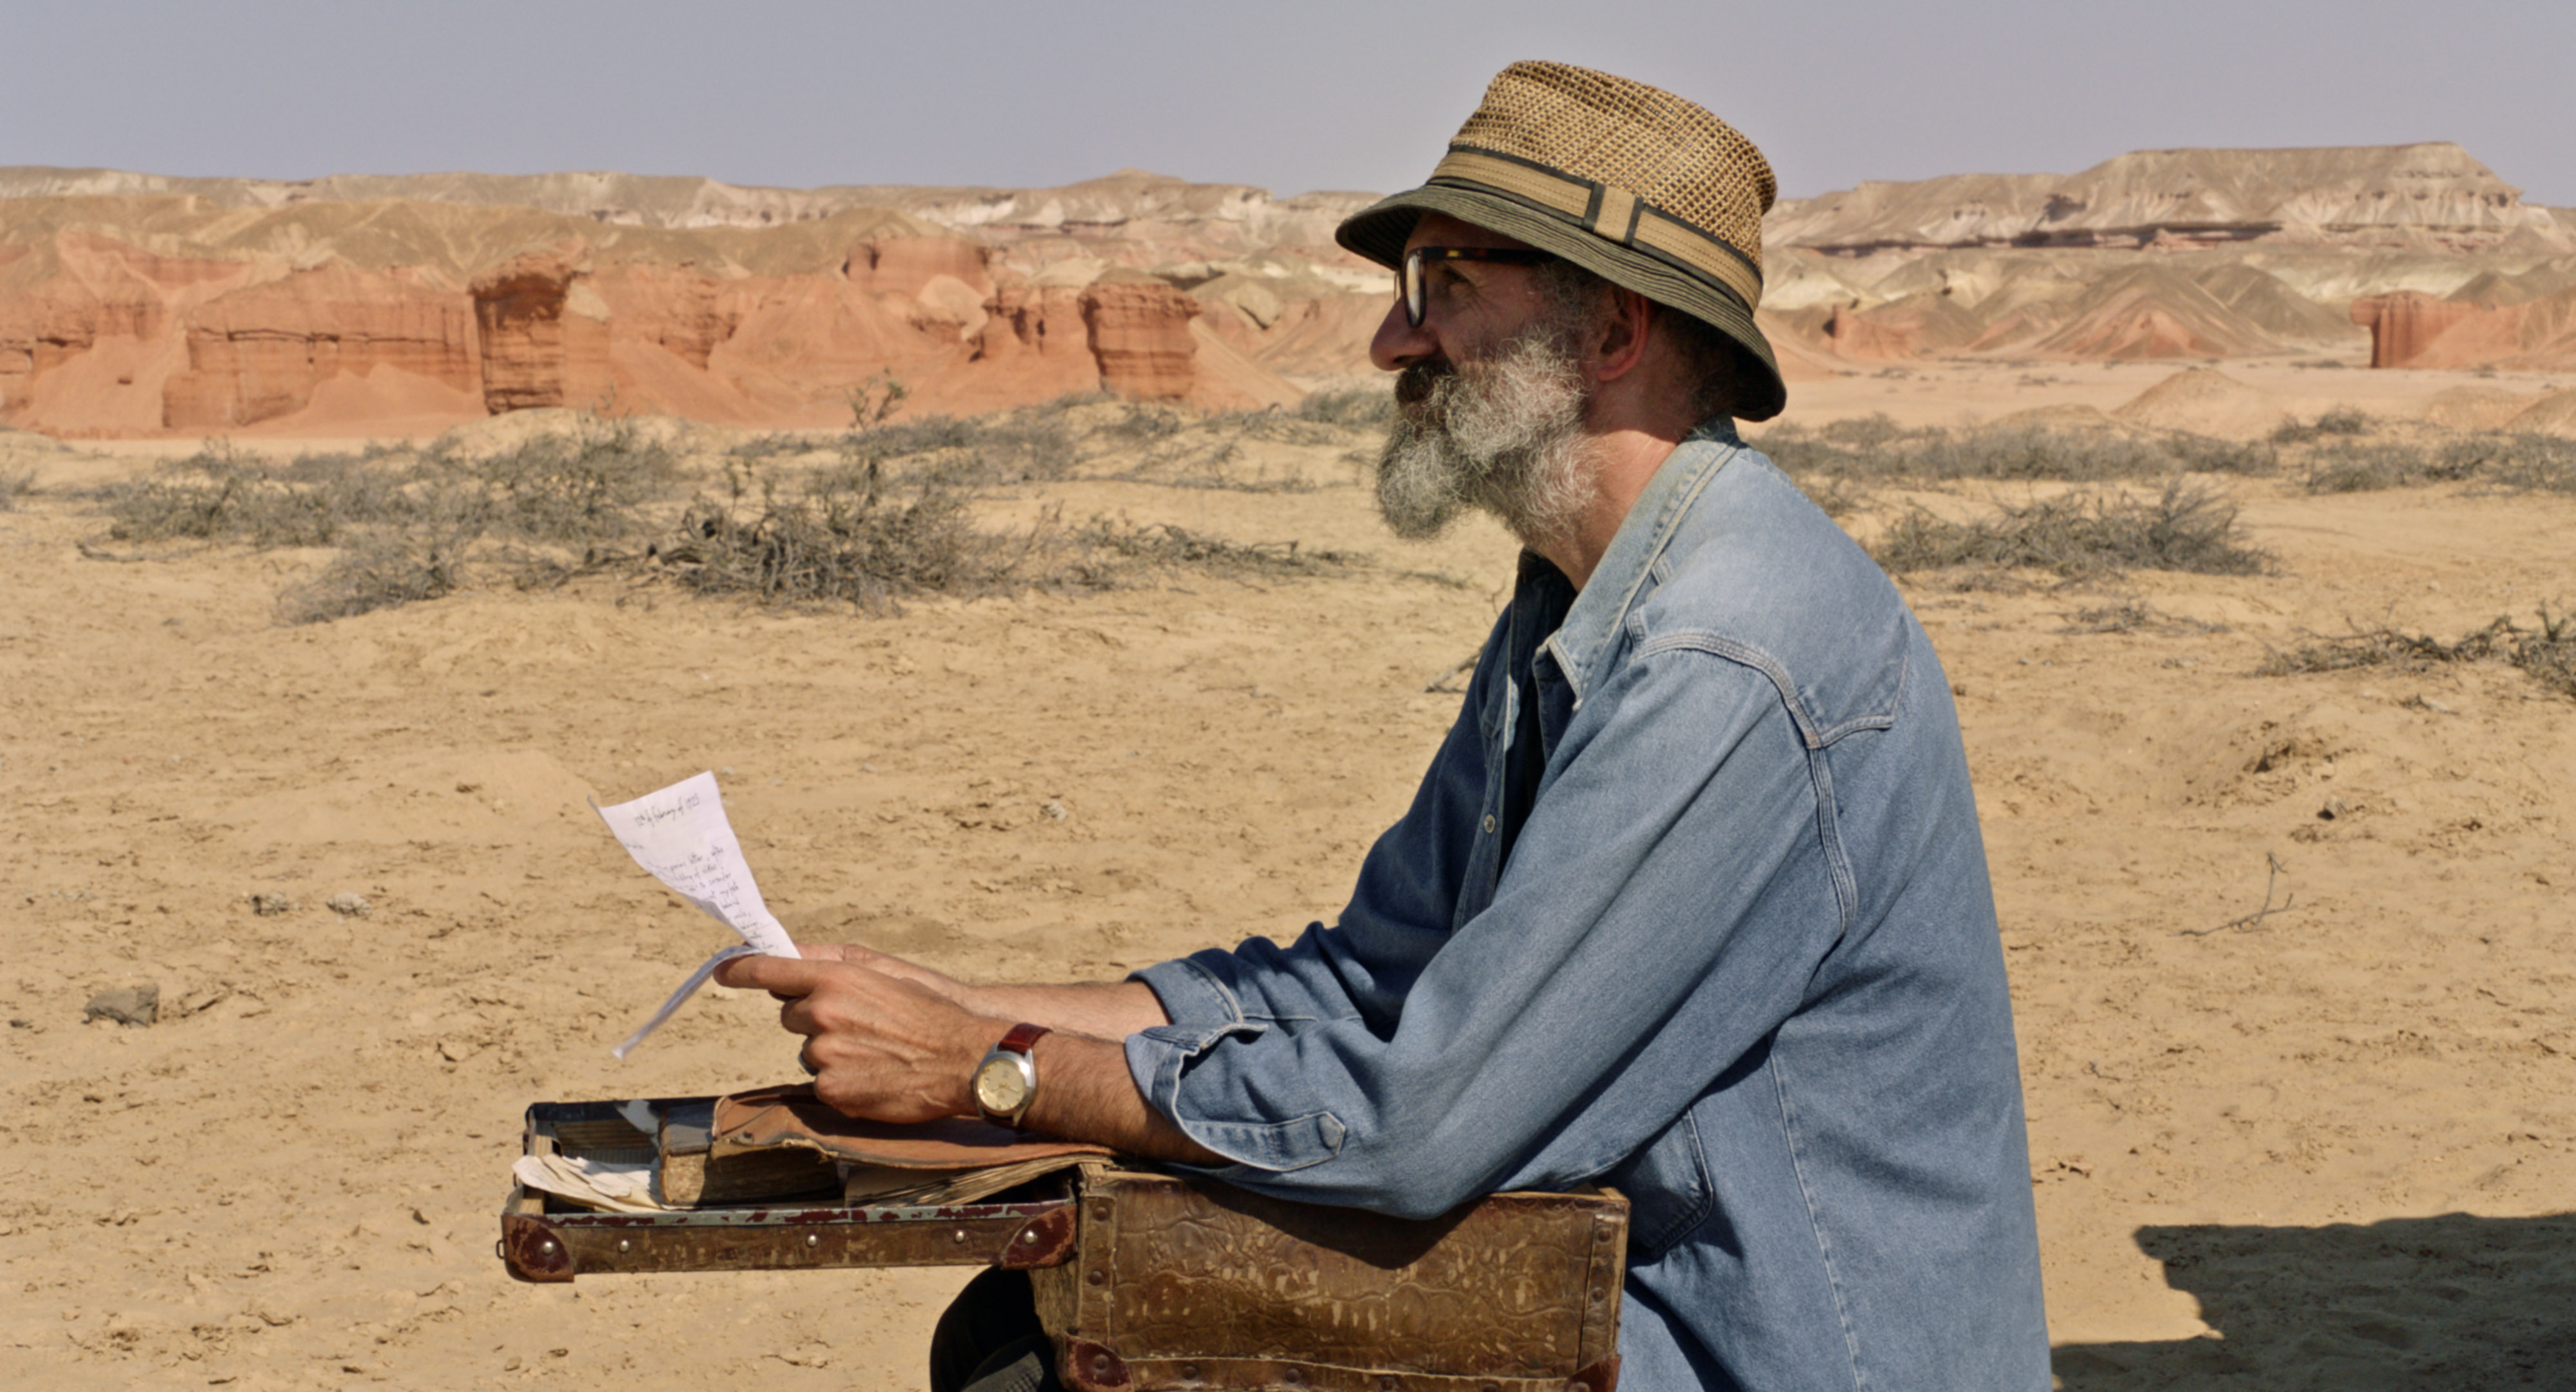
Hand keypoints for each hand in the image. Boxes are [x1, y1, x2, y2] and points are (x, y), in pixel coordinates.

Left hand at [714, 955, 994, 1123]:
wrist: (964, 1060)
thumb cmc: (930, 1012)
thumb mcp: (885, 973)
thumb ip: (832, 963)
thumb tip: (790, 959)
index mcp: (835, 978)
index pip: (769, 969)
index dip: (741, 969)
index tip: (724, 970)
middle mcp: (822, 1013)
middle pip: (790, 1014)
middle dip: (813, 1017)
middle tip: (857, 1023)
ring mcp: (824, 1054)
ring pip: (807, 1050)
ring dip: (831, 1051)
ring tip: (875, 1051)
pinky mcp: (831, 1090)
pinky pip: (822, 1081)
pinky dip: (842, 1080)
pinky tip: (874, 1075)